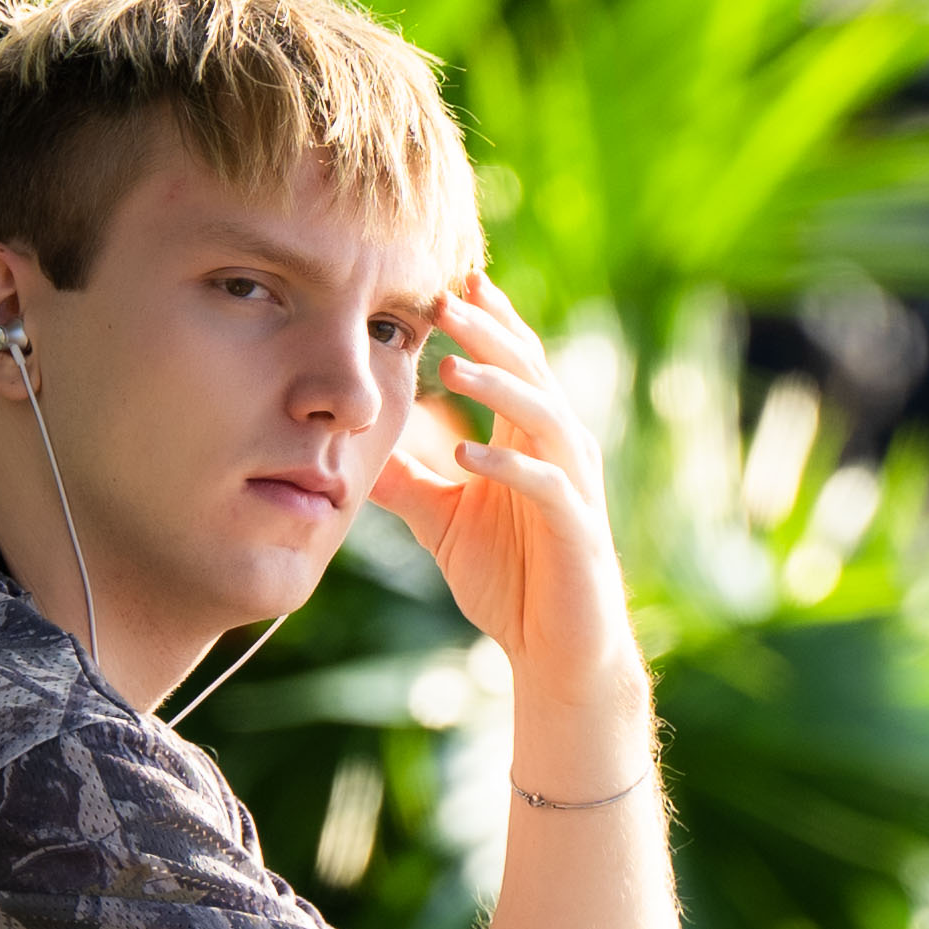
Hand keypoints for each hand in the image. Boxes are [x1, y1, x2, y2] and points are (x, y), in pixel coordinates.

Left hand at [372, 270, 640, 709]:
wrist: (557, 649)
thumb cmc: (512, 579)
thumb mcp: (443, 519)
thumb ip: (408, 480)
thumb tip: (352, 449)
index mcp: (532, 438)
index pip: (515, 362)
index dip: (488, 320)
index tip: (449, 279)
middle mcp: (561, 448)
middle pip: (530, 371)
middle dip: (489, 332)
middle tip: (445, 298)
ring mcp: (573, 485)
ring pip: (544, 416)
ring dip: (499, 388)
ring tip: (451, 366)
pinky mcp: (576, 529)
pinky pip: (545, 486)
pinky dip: (507, 466)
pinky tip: (466, 454)